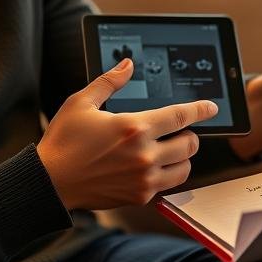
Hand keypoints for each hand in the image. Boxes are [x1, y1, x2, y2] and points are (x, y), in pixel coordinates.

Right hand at [37, 59, 217, 209]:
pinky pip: (167, 186)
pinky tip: (154, 167)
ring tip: (170, 150)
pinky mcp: (139, 196)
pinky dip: (167, 175)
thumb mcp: (81, 103)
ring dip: (183, 157)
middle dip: (190, 134)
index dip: (200, 110)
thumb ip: (110, 82)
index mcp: (134, 127)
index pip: (181, 117)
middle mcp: (144, 154)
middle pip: (190, 144)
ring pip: (185, 168)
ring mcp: (144, 179)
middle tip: (180, 131)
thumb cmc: (63, 141)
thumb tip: (128, 64)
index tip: (211, 107)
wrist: (49, 182)